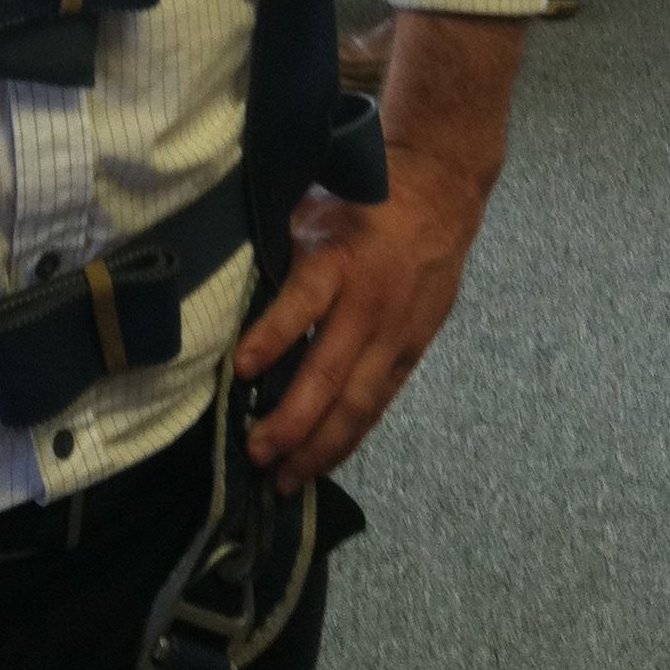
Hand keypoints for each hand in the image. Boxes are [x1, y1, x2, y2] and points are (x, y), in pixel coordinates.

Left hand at [232, 146, 489, 493]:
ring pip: (359, 402)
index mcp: (339, 258)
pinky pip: (379, 402)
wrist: (442, 190)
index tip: (242, 369)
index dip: (272, 336)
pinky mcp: (414, 350)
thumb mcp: (313, 201)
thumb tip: (227, 279)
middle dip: (293, 420)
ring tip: (287, 479)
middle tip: (258, 453)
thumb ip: (279, 244)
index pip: (303, 302)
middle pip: (331, 372)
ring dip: (321, 445)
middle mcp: (370, 303)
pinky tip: (325, 459)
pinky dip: (351, 434)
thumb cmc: (362, 193)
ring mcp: (397, 333)